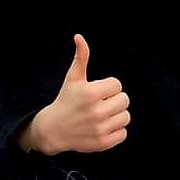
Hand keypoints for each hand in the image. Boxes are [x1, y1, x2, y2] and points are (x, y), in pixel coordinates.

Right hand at [21, 34, 129, 154]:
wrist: (53, 130)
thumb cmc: (66, 100)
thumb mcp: (73, 78)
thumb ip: (81, 57)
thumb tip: (79, 36)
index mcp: (90, 93)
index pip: (117, 84)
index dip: (108, 86)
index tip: (98, 91)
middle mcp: (96, 111)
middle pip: (124, 99)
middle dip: (114, 99)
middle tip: (102, 102)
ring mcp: (100, 129)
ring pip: (126, 116)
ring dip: (117, 115)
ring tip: (103, 114)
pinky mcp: (103, 143)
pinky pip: (123, 133)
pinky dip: (116, 130)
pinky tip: (104, 126)